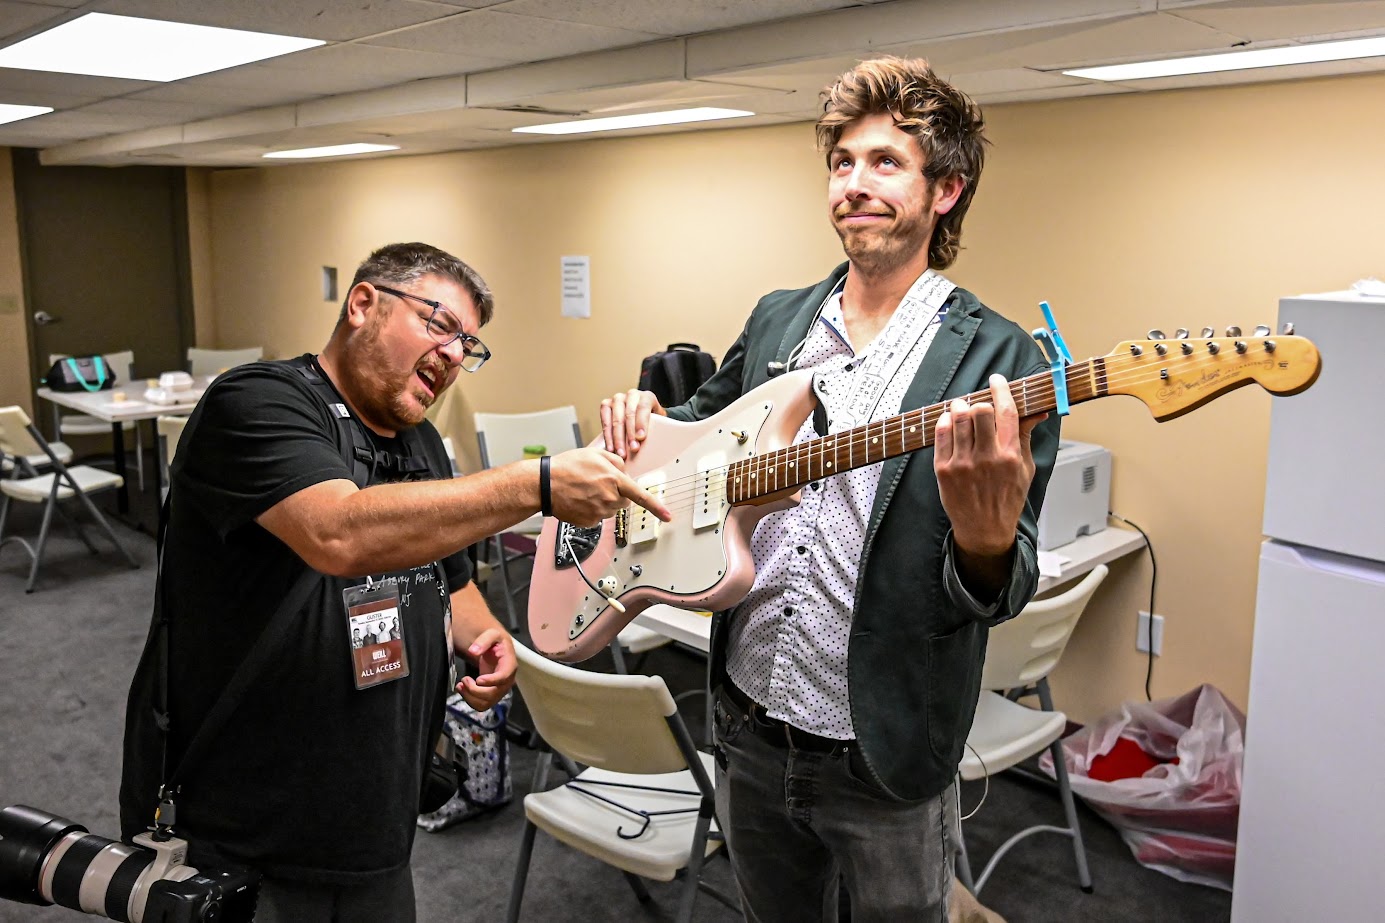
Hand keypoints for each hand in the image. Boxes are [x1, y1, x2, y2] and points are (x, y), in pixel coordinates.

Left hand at [456, 628, 515, 710]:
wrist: (497, 648)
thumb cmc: (496, 641)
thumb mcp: (492, 634)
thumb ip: (483, 640)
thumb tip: (473, 651)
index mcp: (509, 665)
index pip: (504, 677)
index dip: (491, 681)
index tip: (478, 680)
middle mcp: (507, 680)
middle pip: (493, 693)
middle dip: (475, 690)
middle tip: (464, 679)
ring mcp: (500, 689)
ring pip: (486, 703)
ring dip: (471, 697)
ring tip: (461, 685)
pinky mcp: (492, 694)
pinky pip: (482, 705)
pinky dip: (470, 700)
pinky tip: (463, 690)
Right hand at [547, 446, 670, 526]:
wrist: (545, 484)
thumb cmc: (567, 467)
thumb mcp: (596, 454)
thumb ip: (616, 461)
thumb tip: (624, 471)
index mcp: (614, 481)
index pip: (641, 496)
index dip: (657, 507)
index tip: (667, 516)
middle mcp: (609, 498)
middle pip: (624, 501)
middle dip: (617, 494)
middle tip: (598, 483)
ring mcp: (599, 512)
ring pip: (610, 509)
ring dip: (603, 501)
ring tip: (585, 490)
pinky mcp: (589, 522)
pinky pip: (597, 517)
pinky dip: (591, 510)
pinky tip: (580, 500)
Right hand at [601, 388, 665, 459]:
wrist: (640, 414)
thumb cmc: (651, 420)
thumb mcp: (658, 421)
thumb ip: (658, 428)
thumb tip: (656, 444)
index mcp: (646, 397)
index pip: (643, 408)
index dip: (641, 422)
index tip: (641, 437)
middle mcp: (631, 395)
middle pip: (628, 414)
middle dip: (630, 434)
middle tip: (632, 449)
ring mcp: (617, 399)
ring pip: (616, 419)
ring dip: (618, 438)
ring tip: (621, 453)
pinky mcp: (606, 405)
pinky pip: (605, 421)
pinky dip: (608, 436)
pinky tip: (611, 448)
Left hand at [934, 374, 1046, 559]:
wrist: (985, 530)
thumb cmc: (1006, 499)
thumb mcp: (1025, 469)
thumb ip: (1025, 437)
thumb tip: (1037, 412)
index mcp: (1011, 456)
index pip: (1007, 411)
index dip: (1001, 389)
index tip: (996, 380)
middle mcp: (987, 458)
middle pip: (980, 410)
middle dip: (979, 401)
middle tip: (978, 403)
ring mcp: (963, 464)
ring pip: (958, 419)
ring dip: (959, 407)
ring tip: (962, 409)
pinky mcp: (944, 470)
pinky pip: (941, 435)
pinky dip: (944, 422)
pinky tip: (949, 422)